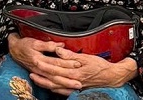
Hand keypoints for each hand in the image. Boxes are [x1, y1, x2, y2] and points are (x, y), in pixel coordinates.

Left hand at [7, 34, 132, 95]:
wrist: (111, 77)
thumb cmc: (100, 66)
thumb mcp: (86, 57)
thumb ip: (71, 55)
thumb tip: (58, 50)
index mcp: (75, 72)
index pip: (56, 69)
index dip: (45, 66)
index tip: (36, 61)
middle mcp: (74, 82)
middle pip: (54, 79)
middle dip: (41, 76)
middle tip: (31, 71)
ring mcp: (75, 87)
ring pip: (57, 87)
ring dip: (45, 83)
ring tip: (35, 79)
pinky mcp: (77, 90)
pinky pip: (63, 92)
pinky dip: (55, 89)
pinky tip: (48, 87)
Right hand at [7, 35, 82, 94]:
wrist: (14, 50)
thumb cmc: (25, 45)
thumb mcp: (35, 42)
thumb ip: (48, 45)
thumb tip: (61, 45)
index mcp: (39, 59)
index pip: (56, 62)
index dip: (67, 63)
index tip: (77, 64)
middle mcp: (39, 69)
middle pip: (56, 75)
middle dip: (68, 79)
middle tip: (79, 82)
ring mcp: (39, 74)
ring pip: (53, 81)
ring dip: (64, 85)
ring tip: (74, 87)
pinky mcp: (39, 76)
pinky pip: (49, 84)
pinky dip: (57, 87)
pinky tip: (64, 89)